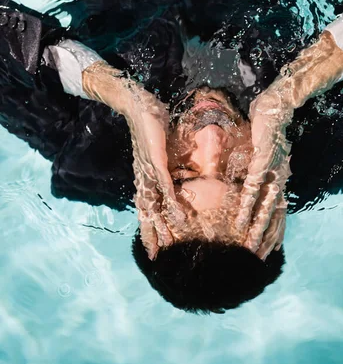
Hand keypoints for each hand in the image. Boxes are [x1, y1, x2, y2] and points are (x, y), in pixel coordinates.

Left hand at [122, 82, 184, 257]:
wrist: (138, 105)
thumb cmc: (151, 127)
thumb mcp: (163, 151)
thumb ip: (171, 165)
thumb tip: (183, 175)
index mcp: (145, 178)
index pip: (147, 208)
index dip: (149, 229)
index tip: (155, 249)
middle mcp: (144, 179)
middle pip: (147, 213)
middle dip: (152, 236)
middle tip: (157, 258)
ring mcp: (149, 171)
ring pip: (155, 205)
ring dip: (163, 226)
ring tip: (171, 244)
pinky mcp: (155, 161)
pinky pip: (165, 186)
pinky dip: (172, 203)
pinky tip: (179, 216)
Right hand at [235, 85, 292, 246]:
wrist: (277, 107)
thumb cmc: (267, 131)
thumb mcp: (262, 156)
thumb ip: (254, 172)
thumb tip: (243, 184)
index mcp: (279, 181)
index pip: (279, 214)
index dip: (275, 234)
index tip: (267, 252)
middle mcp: (279, 181)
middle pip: (274, 217)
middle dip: (265, 240)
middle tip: (256, 260)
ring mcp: (272, 173)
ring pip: (264, 208)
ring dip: (255, 230)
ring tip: (247, 248)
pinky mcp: (262, 162)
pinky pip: (252, 189)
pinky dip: (246, 206)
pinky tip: (239, 219)